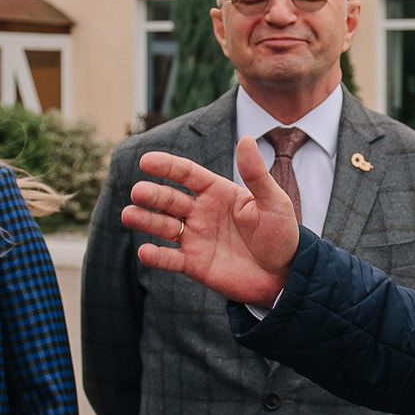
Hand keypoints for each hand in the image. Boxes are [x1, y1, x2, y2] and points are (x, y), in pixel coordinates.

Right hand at [120, 140, 300, 307]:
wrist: (285, 275)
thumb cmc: (282, 235)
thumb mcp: (274, 202)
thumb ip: (256, 175)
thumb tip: (245, 139)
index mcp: (217, 192)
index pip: (187, 174)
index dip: (166, 166)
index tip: (146, 161)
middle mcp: (201, 212)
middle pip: (169, 199)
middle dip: (152, 195)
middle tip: (138, 192)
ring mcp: (196, 238)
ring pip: (163, 226)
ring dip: (145, 220)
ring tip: (129, 215)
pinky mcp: (194, 264)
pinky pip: (170, 259)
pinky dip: (157, 256)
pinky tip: (145, 252)